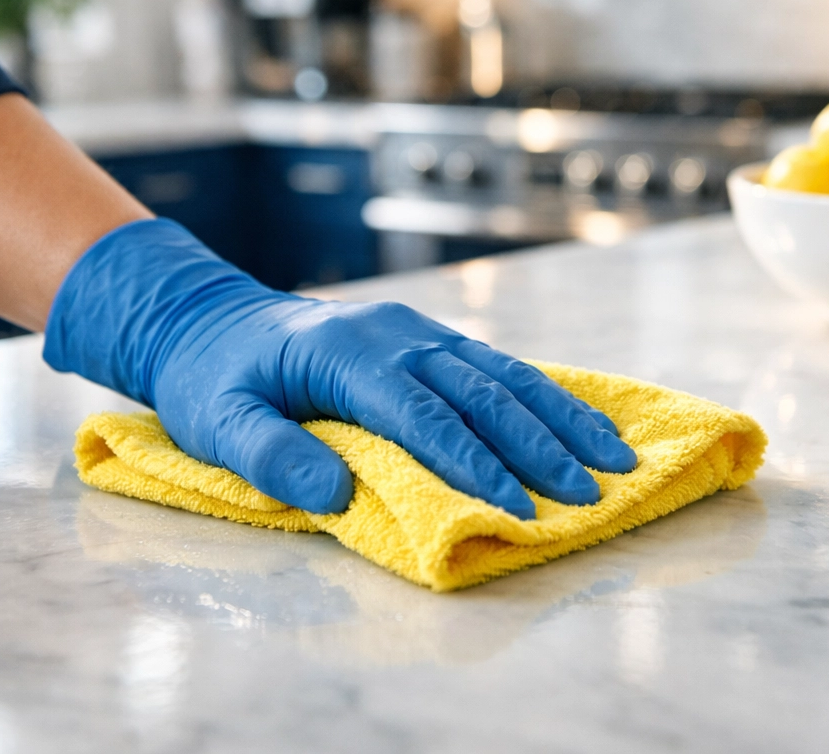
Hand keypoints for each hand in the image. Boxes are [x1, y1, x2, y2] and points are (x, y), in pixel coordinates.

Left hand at [45, 220, 635, 517]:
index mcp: (349, 353)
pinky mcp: (427, 336)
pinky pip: (494, 364)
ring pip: (502, 372)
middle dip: (538, 445)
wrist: (215, 320)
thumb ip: (271, 456)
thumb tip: (339, 495)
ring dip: (558, 416)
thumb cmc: (217, 380)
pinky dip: (540, 393)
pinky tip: (575, 417)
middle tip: (589, 493)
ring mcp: (417, 329)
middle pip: (480, 392)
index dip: (473, 464)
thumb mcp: (220, 420)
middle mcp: (397, 333)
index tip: (518, 509)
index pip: (423, 415)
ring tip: (613, 455)